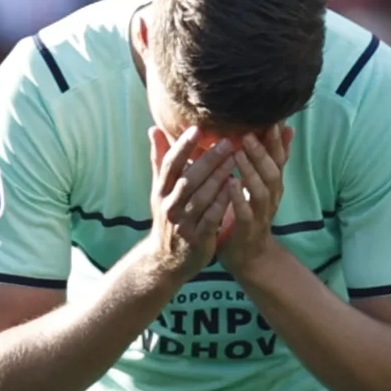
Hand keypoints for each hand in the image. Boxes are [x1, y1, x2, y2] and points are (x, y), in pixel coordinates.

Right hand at [140, 124, 247, 281]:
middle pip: (188, 179)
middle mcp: (169, 206)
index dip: (182, 147)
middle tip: (228, 141)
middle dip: (208, 160)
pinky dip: (222, 201)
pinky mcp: (197, 238)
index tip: (198, 129)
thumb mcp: (160, 191)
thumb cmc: (168, 219)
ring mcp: (183, 223)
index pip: (170, 165)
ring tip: (236, 159)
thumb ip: (161, 161)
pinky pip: (211, 217)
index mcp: (161, 191)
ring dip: (218, 177)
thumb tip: (154, 129)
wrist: (166, 261)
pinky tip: (235, 187)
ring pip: (201, 197)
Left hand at [215, 123, 291, 268]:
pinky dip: (239, 199)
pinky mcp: (248, 230)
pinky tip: (230, 185)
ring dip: (250, 172)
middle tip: (248, 134)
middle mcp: (271, 197)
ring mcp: (261, 214)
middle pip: (272, 171)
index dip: (276, 140)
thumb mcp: (262, 183)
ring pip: (261, 191)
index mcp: (273, 184)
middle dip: (262, 152)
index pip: (278, 158)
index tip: (270, 119)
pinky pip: (246, 214)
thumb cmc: (250, 212)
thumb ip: (271, 158)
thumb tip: (287, 128)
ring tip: (238, 154)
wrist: (249, 256)